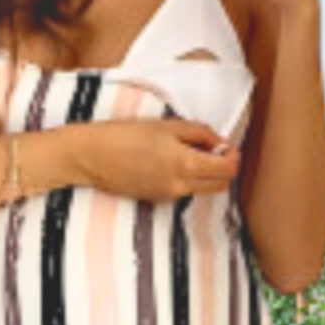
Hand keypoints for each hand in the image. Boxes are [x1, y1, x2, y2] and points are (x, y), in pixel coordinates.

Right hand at [79, 118, 241, 203]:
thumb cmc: (123, 136)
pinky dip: (186, 179)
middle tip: (212, 148)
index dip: (233, 156)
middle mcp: (180, 186)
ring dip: (205, 174)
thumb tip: (219, 142)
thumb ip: (199, 133)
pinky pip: (183, 191)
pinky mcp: (156, 199)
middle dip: (223, 168)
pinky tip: (169, 162)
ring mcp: (168, 196)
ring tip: (187, 152)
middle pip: (221, 185)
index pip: (228, 170)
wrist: (90, 156)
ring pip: (202, 189)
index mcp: (186, 165)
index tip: (226, 145)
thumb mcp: (166, 126)